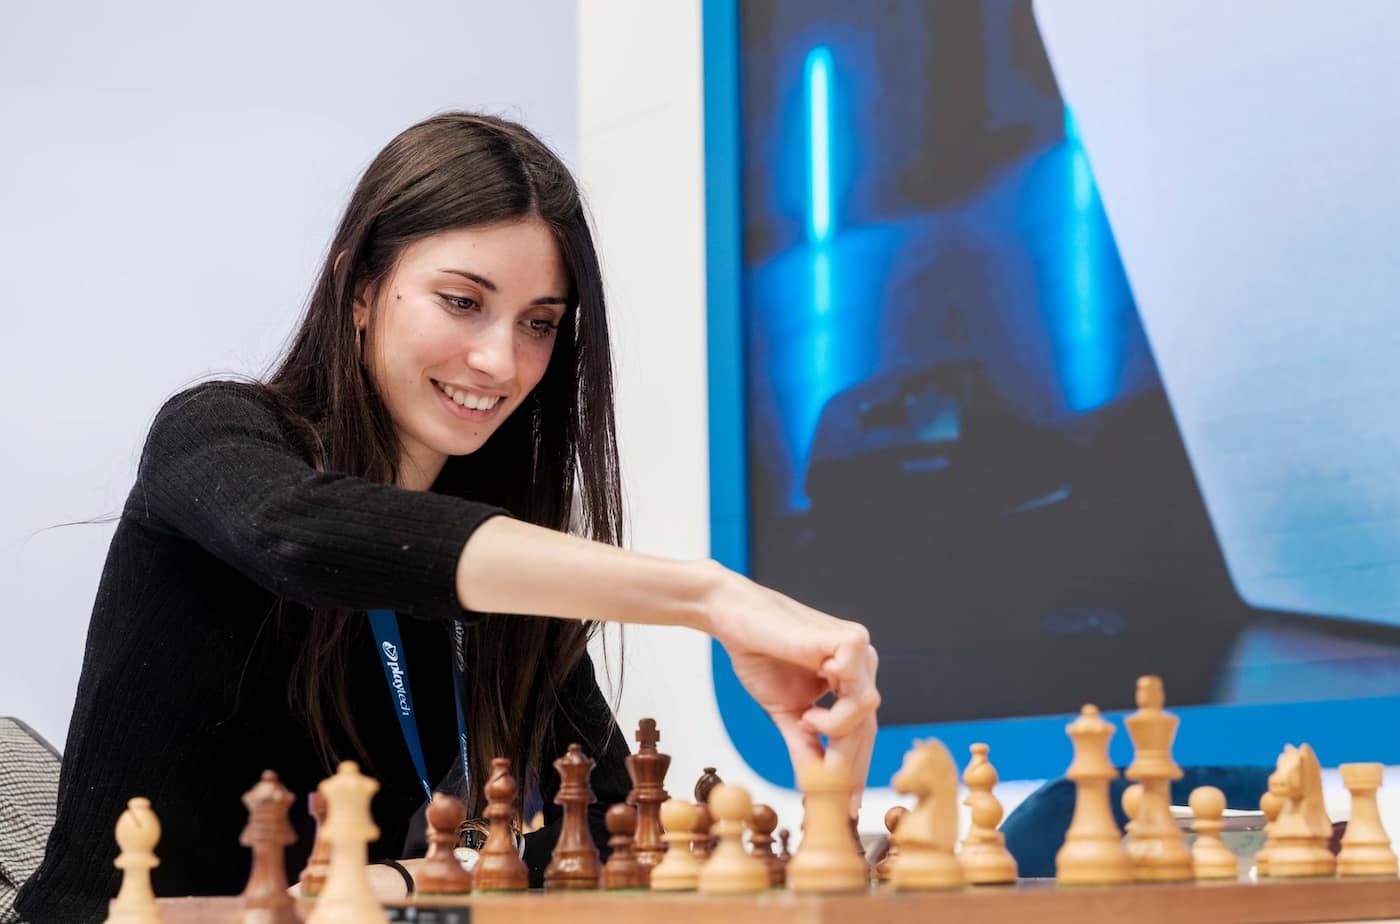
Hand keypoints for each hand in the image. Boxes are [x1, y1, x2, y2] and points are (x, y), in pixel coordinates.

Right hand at [699, 563, 879, 813]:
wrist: (732, 619)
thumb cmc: (758, 655)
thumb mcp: (785, 712)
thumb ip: (804, 744)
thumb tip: (815, 786)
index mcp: (848, 677)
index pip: (860, 729)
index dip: (853, 768)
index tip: (846, 807)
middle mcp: (860, 662)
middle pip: (867, 724)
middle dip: (849, 763)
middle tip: (833, 794)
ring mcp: (859, 649)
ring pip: (868, 709)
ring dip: (838, 732)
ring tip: (807, 725)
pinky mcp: (849, 640)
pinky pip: (858, 690)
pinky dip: (837, 711)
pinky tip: (810, 710)